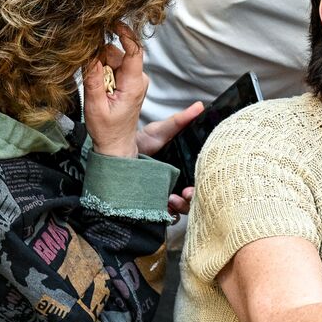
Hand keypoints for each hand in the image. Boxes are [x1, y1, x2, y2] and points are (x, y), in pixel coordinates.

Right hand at [83, 23, 150, 158]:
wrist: (116, 144)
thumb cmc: (107, 129)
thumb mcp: (95, 105)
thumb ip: (93, 79)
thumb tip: (89, 55)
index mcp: (134, 83)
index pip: (135, 51)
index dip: (125, 34)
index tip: (113, 22)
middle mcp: (138, 78)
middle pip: (119, 53)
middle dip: (102, 57)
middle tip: (90, 74)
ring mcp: (134, 79)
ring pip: (114, 58)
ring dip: (101, 65)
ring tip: (96, 86)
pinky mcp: (128, 81)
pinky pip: (114, 67)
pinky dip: (103, 70)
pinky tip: (98, 85)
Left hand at [136, 101, 203, 216]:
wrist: (117, 155)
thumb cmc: (141, 142)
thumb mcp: (160, 131)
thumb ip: (179, 121)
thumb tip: (199, 106)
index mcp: (185, 166)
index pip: (201, 178)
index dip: (203, 184)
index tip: (196, 184)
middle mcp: (179, 183)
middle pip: (195, 197)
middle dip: (193, 199)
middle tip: (186, 194)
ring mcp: (168, 195)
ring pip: (183, 209)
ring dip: (181, 206)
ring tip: (171, 199)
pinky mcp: (155, 205)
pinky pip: (168, 216)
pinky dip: (169, 213)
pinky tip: (162, 205)